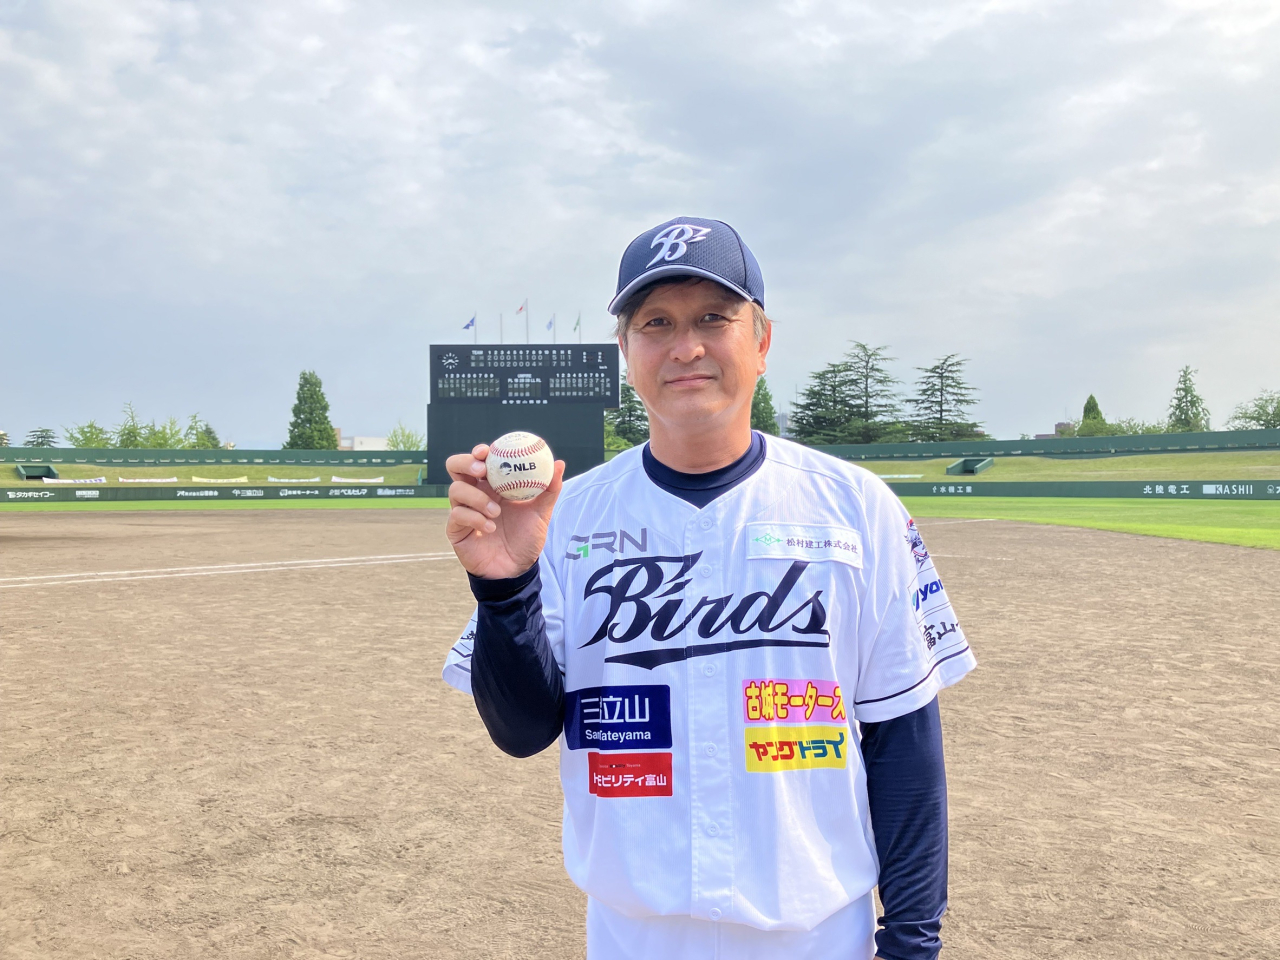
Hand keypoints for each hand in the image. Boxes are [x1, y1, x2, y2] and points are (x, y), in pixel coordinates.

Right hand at [445, 443, 565, 579]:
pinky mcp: (456, 529)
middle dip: (466, 463)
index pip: (479, 460)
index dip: (479, 452)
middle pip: (455, 467)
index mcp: (492, 485)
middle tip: (481, 470)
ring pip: (456, 490)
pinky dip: (474, 518)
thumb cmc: (526, 537)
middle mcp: (474, 493)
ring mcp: (463, 510)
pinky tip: (490, 527)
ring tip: (496, 512)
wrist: (517, 568)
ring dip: (476, 497)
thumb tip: (558, 463)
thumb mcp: (541, 513)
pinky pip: (457, 515)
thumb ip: (549, 489)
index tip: (487, 450)